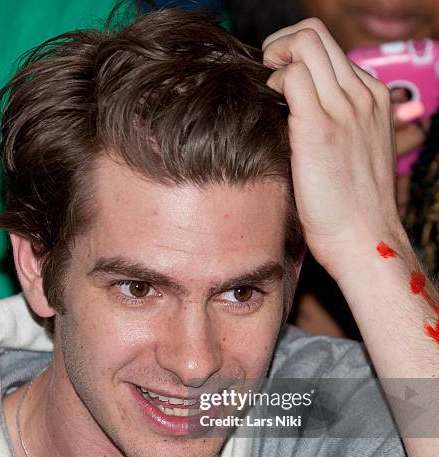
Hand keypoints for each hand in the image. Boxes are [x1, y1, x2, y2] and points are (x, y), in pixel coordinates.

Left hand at [262, 18, 404, 279]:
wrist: (364, 240)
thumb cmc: (351, 207)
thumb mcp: (354, 153)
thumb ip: (336, 123)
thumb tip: (296, 111)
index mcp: (373, 99)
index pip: (330, 50)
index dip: (297, 56)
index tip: (279, 80)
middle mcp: (362, 95)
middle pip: (316, 35)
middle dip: (280, 46)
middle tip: (266, 76)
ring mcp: (344, 108)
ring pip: (305, 44)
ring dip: (274, 59)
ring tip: (266, 92)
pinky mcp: (320, 127)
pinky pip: (291, 76)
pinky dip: (273, 82)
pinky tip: (268, 107)